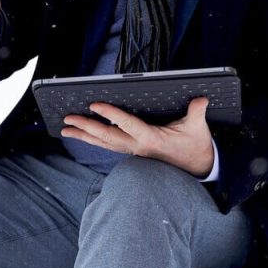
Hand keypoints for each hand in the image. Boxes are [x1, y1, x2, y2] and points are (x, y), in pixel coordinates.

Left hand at [60, 97, 214, 177]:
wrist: (198, 168)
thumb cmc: (196, 147)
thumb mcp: (198, 128)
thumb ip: (197, 112)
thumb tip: (201, 99)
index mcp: (151, 139)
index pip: (127, 124)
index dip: (111, 114)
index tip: (95, 105)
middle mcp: (139, 147)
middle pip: (107, 137)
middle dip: (86, 127)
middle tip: (68, 119)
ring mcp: (135, 151)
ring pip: (105, 144)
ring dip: (85, 137)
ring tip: (66, 130)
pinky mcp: (135, 153)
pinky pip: (110, 146)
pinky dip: (95, 141)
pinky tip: (85, 136)